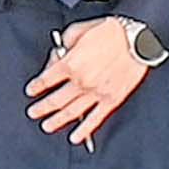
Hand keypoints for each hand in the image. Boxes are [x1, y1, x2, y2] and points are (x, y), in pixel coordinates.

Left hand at [25, 21, 156, 145]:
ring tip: (47, 126)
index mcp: (70, 63)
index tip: (32, 90)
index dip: (36, 86)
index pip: (46, 80)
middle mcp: (81, 81)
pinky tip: (75, 137)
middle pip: (55, 100)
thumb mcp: (77, 31)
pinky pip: (94, 119)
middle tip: (33, 112)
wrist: (137, 39)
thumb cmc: (110, 32)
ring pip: (71, 112)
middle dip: (41, 107)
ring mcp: (96, 93)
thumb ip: (61, 47)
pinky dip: (83, 131)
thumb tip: (54, 61)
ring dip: (56, 121)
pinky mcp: (111, 100)